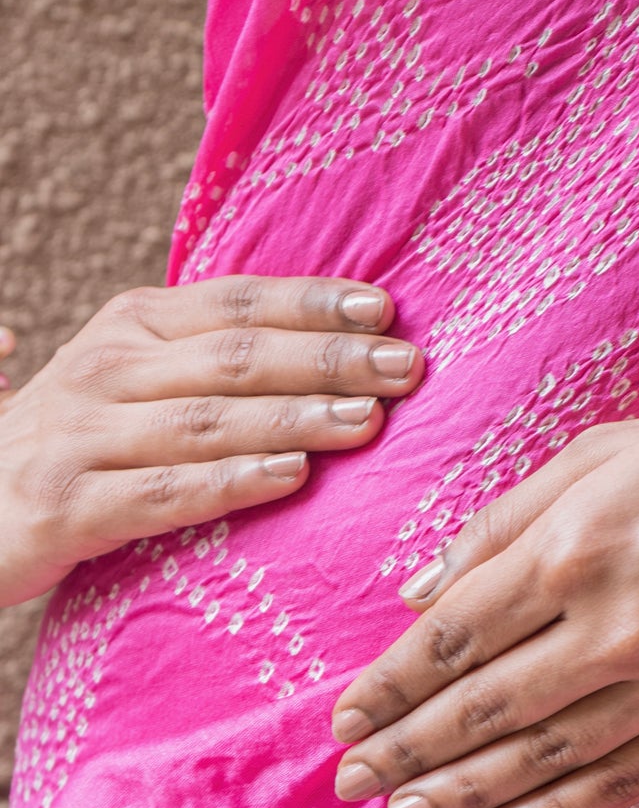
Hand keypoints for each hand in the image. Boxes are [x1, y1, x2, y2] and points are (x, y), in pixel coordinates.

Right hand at [0, 276, 421, 606]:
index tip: (387, 310)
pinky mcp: (64, 505)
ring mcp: (81, 436)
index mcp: (130, 327)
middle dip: (327, 359)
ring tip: (367, 420)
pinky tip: (289, 479)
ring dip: (294, 418)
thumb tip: (334, 341)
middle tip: (405, 369)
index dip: (312, 302)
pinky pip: (162, 493)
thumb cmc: (74, 448)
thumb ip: (211, 361)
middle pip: (235, 356)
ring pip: (206, 420)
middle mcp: (104, 368)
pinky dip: (230, 483)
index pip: (236, 302)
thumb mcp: (130, 383)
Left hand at [330, 403, 638, 807]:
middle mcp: (610, 630)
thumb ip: (504, 519)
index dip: (390, 684)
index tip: (345, 717)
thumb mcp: (604, 450)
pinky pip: (616, 786)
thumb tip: (419, 587)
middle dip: (405, 751)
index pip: (451, 637)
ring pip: (539, 761)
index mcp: (572, 552)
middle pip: (481, 709)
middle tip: (351, 783)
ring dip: (460, 796)